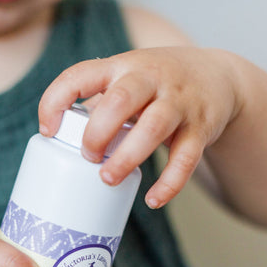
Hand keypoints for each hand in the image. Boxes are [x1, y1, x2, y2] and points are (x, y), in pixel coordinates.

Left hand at [39, 47, 243, 208]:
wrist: (218, 77)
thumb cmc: (157, 85)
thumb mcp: (126, 79)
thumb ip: (97, 104)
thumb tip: (59, 144)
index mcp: (121, 66)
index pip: (80, 75)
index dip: (56, 102)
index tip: (48, 131)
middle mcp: (150, 79)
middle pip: (119, 101)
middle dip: (97, 133)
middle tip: (88, 157)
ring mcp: (178, 102)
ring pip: (153, 127)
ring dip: (126, 157)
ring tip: (108, 179)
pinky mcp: (201, 127)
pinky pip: (186, 158)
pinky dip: (169, 183)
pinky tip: (152, 199)